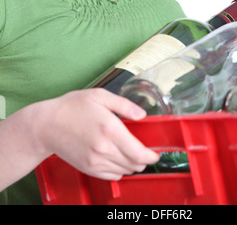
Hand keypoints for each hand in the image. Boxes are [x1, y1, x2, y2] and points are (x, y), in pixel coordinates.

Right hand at [36, 89, 159, 180]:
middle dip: (144, 160)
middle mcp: (104, 148)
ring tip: (129, 153)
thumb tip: (142, 114)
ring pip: (124, 171)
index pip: (140, 153)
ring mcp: (95, 161)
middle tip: (144, 151)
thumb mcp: (99, 95)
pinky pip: (112, 176)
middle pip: (134, 165)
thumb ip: (124, 104)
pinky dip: (119, 170)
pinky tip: (116, 158)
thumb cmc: (71, 107)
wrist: (46, 125)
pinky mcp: (88, 168)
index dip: (152, 157)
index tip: (155, 154)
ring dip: (132, 165)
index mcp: (110, 128)